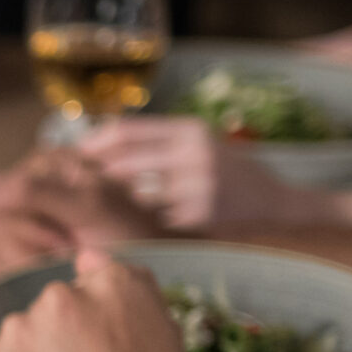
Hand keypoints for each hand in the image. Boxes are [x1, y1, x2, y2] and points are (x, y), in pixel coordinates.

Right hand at [0, 150, 161, 280]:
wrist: (164, 268)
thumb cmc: (137, 235)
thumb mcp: (91, 207)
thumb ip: (34, 193)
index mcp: (41, 168)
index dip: (31, 225)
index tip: (68, 238)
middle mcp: (25, 194)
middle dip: (36, 249)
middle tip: (74, 254)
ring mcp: (19, 228)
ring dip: (31, 268)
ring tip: (68, 266)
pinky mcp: (16, 260)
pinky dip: (17, 282)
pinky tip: (45, 281)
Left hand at [75, 115, 331, 228]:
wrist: (277, 200)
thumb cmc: (228, 171)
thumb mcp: (197, 144)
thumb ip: (157, 142)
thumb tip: (98, 145)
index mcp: (190, 129)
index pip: (126, 130)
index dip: (94, 143)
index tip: (74, 154)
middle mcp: (194, 152)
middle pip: (124, 161)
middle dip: (98, 175)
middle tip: (80, 184)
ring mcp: (198, 184)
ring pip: (137, 193)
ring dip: (122, 201)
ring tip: (113, 206)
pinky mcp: (200, 214)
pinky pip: (157, 218)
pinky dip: (148, 221)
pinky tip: (150, 222)